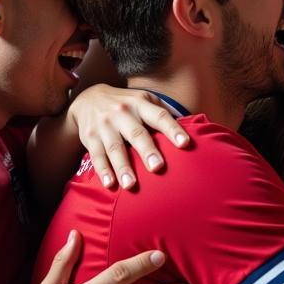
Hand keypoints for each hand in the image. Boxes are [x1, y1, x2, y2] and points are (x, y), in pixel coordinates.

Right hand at [67, 85, 190, 189]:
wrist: (87, 98)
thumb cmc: (127, 105)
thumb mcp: (145, 101)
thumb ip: (164, 114)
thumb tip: (195, 128)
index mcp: (141, 104)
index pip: (160, 116)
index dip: (173, 130)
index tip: (185, 144)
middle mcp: (122, 113)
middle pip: (136, 133)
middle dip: (147, 151)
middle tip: (158, 167)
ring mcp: (105, 125)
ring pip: (115, 148)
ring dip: (123, 167)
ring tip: (131, 185)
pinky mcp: (90, 137)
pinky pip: (97, 156)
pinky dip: (103, 171)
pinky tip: (110, 184)